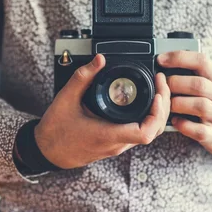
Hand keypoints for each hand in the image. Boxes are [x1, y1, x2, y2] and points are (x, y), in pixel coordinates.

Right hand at [35, 54, 170, 168]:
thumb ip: (83, 77)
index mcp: (107, 135)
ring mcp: (117, 146)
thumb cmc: (55, 131)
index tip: (157, 94)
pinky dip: (148, 118)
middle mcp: (116, 143)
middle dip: (163, 106)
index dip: (157, 113)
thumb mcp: (65, 99)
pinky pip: (139, 132)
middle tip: (160, 83)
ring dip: (157, 113)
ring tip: (157, 90)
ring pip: (149, 133)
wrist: (47, 151)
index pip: (145, 132)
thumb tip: (99, 60)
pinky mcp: (115, 143)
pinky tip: (146, 103)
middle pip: (154, 130)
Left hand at [157, 51, 211, 157]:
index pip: (201, 61)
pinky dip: (183, 125)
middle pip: (198, 84)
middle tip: (161, 86)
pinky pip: (198, 130)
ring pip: (200, 106)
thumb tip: (163, 63)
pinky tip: (175, 121)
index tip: (160, 60)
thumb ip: (193, 73)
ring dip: (178, 104)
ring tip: (168, 104)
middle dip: (175, 83)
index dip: (179, 58)